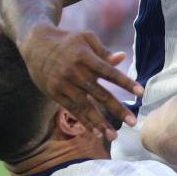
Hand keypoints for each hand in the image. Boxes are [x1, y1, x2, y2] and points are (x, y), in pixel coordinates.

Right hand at [18, 24, 141, 139]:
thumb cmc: (67, 40)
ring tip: (114, 136)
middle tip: (133, 123)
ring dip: (100, 123)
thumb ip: (104, 51)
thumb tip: (123, 58)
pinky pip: (72, 110)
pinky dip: (84, 122)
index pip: (109, 72)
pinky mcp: (55, 93)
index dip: (125, 83)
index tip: (141, 92)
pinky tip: (96, 133)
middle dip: (117, 110)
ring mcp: (64, 84)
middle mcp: (75, 72)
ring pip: (85, 107)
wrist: (36, 44)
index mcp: (86, 57)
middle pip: (100, 94)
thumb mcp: (85, 39)